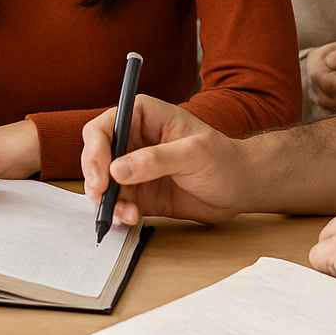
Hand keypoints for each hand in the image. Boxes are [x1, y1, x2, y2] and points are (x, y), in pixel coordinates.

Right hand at [81, 95, 252, 225]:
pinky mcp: (140, 193)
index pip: (105, 127)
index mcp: (144, 116)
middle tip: (103, 198)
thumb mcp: (194, 154)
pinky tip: (131, 218)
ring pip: (103, 183)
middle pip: (96, 155)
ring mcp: (135, 168)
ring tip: (126, 213)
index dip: (96, 150)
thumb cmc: (225, 160)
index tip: (102, 175)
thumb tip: (118, 169)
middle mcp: (134, 140)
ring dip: (107, 201)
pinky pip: (117, 203)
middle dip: (95, 178)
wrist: (241, 188)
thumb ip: (157, 160)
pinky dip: (118, 213)